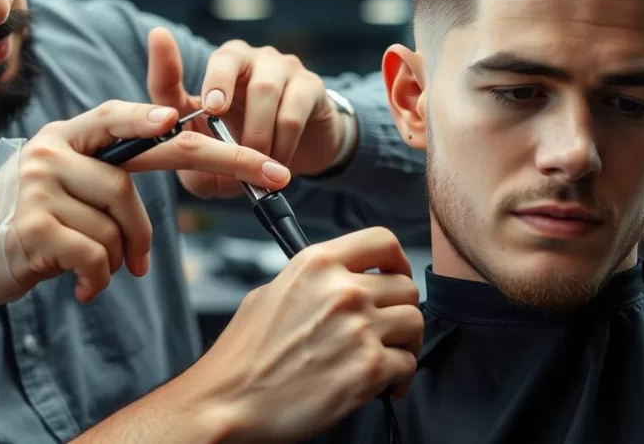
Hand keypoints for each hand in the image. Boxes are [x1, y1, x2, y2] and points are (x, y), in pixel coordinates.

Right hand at [0, 100, 291, 303]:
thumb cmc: (29, 223)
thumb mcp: (65, 183)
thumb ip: (110, 171)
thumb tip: (177, 143)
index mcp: (70, 134)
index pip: (128, 115)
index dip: (172, 115)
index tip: (213, 113)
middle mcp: (56, 148)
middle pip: (155, 154)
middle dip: (227, 161)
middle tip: (275, 175)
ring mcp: (42, 184)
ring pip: (126, 221)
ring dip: (125, 256)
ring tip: (101, 272)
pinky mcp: (34, 225)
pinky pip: (99, 255)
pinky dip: (100, 279)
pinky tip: (82, 288)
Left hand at [146, 27, 352, 198]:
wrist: (300, 151)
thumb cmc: (245, 146)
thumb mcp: (211, 156)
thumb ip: (192, 159)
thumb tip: (191, 160)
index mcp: (213, 71)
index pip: (179, 62)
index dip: (167, 59)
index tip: (162, 45)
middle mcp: (246, 58)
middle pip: (229, 56)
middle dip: (218, 84)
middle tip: (215, 112)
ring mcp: (281, 67)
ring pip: (264, 90)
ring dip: (255, 134)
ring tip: (254, 164)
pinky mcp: (310, 85)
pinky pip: (292, 113)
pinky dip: (282, 144)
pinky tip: (278, 163)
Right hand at [183, 227, 423, 442]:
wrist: (229, 402)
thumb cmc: (243, 356)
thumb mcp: (269, 294)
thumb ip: (311, 282)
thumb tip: (338, 283)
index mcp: (317, 264)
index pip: (382, 241)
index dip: (397, 260)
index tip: (396, 274)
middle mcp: (342, 291)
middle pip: (406, 287)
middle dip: (399, 309)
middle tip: (388, 328)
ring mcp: (358, 329)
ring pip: (414, 323)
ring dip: (404, 343)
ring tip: (388, 357)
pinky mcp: (368, 370)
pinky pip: (408, 365)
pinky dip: (399, 378)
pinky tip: (382, 385)